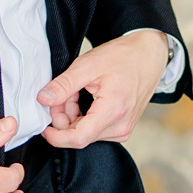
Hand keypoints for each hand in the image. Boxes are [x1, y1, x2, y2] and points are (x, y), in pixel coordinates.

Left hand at [39, 30, 168, 147]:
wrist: (149, 55)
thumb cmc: (123, 57)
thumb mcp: (87, 65)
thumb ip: (63, 85)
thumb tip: (43, 99)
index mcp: (113, 112)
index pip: (78, 138)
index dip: (56, 135)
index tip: (44, 125)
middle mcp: (120, 127)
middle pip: (79, 135)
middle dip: (63, 117)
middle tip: (61, 93)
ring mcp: (123, 129)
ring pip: (85, 132)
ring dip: (72, 115)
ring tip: (76, 91)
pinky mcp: (122, 127)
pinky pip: (95, 129)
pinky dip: (83, 116)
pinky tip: (84, 98)